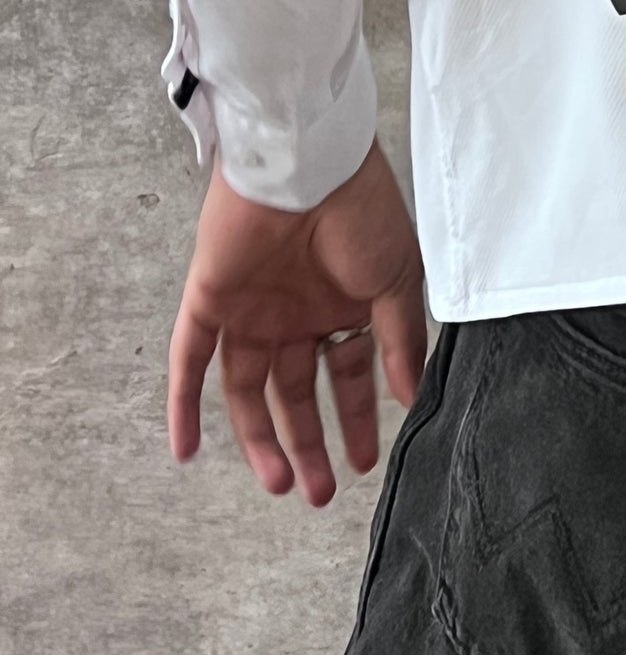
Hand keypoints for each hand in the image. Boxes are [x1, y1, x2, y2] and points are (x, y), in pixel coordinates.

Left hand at [168, 134, 427, 504]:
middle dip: (307, 444)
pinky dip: (185, 405)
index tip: (362, 463)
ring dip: (259, 439)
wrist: (308, 162)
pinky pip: (190, 360)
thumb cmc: (362, 208)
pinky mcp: (210, 299)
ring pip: (249, 390)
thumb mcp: (396, 280)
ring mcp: (251, 309)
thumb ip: (399, 342)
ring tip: (279, 482)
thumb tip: (412, 397)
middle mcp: (295, 313)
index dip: (353, 420)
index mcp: (341, 305)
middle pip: (295, 394)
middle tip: (316, 492)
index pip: (345, 377)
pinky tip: (186, 449)